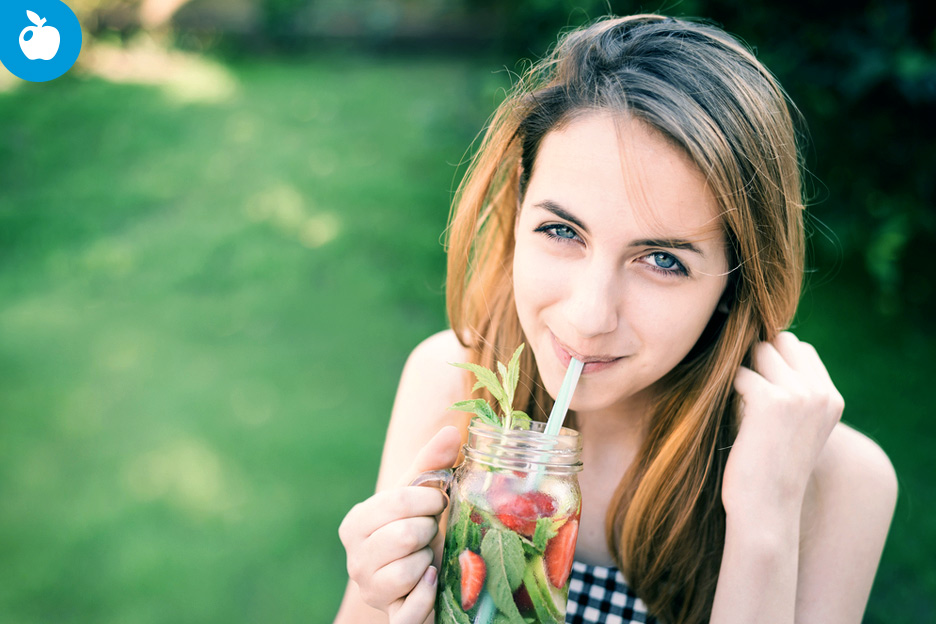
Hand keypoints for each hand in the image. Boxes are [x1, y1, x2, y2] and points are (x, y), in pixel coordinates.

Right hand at [338, 426, 461, 622]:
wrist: (416, 579)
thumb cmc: (417, 530)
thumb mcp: (421, 497)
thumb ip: (431, 464)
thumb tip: (450, 430)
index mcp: (355, 523)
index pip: (396, 502)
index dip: (428, 499)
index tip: (440, 502)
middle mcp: (355, 559)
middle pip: (403, 536)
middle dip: (429, 532)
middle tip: (430, 534)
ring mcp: (369, 591)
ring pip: (407, 571)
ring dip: (429, 562)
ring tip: (427, 558)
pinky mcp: (390, 618)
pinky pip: (408, 612)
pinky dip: (426, 597)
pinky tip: (432, 582)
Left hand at [724, 332, 843, 516]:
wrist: (766, 510)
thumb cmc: (771, 469)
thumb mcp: (795, 427)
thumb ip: (793, 391)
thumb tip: (763, 348)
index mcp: (832, 399)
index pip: (801, 348)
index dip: (774, 360)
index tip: (758, 387)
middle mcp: (821, 393)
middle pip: (781, 342)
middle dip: (757, 359)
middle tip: (745, 394)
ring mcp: (800, 395)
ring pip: (760, 351)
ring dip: (743, 372)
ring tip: (740, 406)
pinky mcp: (772, 401)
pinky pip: (739, 373)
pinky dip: (729, 389)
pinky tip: (732, 416)